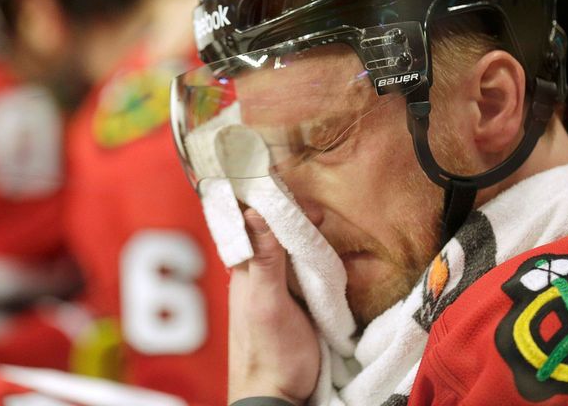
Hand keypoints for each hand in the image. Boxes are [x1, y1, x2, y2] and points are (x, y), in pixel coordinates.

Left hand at [228, 209, 320, 404]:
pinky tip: (323, 249)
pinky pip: (299, 266)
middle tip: (316, 211)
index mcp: (244, 268)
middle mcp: (256, 272)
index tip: (282, 184)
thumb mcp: (268, 304)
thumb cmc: (269, 354)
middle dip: (288, 212)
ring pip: (285, 246)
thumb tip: (255, 212)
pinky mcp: (293, 299)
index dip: (262, 199)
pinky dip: (311, 252)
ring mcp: (275, 285)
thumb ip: (264, 260)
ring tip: (320, 221)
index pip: (245, 221)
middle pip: (268, 230)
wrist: (278, 396)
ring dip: (301, 230)